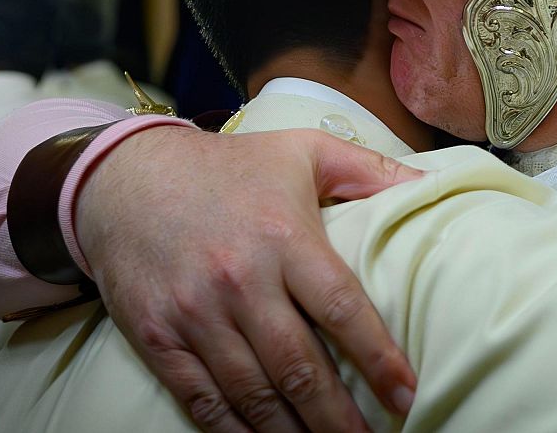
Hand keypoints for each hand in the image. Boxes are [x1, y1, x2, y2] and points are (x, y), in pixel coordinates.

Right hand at [75, 126, 421, 431]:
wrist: (123, 179)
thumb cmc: (228, 168)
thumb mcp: (302, 151)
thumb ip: (371, 169)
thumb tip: (433, 183)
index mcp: (283, 237)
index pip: (341, 308)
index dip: (378, 357)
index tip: (407, 394)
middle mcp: (240, 281)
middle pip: (299, 366)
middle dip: (339, 416)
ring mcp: (196, 314)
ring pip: (254, 393)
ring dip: (294, 432)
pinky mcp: (159, 338)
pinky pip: (203, 400)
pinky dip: (236, 431)